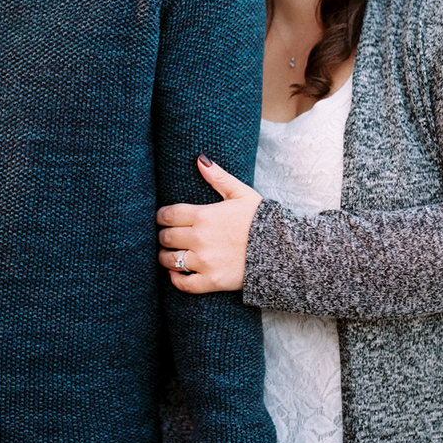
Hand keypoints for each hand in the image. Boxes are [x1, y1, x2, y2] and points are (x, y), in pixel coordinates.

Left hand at [157, 155, 262, 293]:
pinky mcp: (211, 281)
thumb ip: (218, 177)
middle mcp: (199, 238)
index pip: (168, 215)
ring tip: (169, 255)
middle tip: (166, 236)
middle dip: (163, 236)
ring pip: (170, 260)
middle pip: (166, 237)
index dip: (161, 216)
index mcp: (204, 215)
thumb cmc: (260, 219)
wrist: (281, 250)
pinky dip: (176, 279)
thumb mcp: (241, 194)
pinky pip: (184, 283)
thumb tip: (200, 159)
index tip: (162, 218)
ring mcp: (204, 261)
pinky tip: (176, 274)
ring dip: (165, 257)